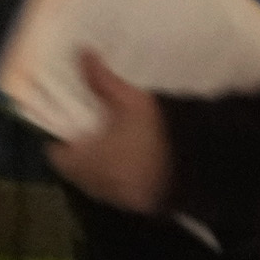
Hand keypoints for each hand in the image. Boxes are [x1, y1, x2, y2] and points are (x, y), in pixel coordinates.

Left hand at [48, 55, 174, 215]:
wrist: (202, 170)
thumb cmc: (158, 134)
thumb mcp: (131, 101)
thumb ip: (103, 81)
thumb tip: (82, 53)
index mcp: (86, 162)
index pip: (57, 156)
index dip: (60, 139)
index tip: (71, 123)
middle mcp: (98, 186)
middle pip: (78, 170)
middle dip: (83, 152)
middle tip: (94, 129)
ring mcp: (121, 200)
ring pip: (101, 182)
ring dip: (105, 166)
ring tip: (118, 143)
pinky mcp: (144, 206)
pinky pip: (124, 191)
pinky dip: (125, 177)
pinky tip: (140, 160)